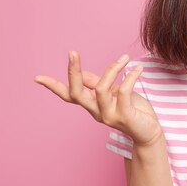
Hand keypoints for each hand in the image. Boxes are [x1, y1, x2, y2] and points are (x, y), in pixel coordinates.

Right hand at [34, 51, 161, 145]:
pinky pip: (124, 92)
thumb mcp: (114, 94)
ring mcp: (109, 115)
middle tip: (72, 53)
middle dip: (73, 72)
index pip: (68, 95)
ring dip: (112, 70)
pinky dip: (130, 77)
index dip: (53, 86)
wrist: (149, 132)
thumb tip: (82, 73)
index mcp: (92, 105)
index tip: (37, 77)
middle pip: (76, 93)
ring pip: (101, 90)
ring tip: (125, 58)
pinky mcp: (124, 116)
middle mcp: (96, 112)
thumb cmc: (133, 111)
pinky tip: (138, 69)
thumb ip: (98, 85)